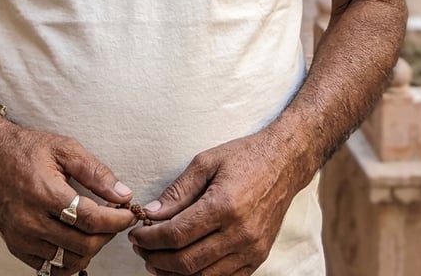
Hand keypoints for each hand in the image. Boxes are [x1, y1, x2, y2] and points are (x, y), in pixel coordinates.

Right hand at [0, 112, 134, 273]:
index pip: (89, 219)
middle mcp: (31, 220)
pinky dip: (69, 259)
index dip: (115, 220)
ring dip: (90, 249)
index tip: (128, 213)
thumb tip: (123, 194)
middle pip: (82, 245)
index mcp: (45, 192)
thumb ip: (95, 172)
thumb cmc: (29, 149)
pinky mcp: (16, 247)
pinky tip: (77, 240)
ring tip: (97, 229)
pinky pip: (50, 266)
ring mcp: (21, 237)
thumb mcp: (65, 148)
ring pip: (69, 261)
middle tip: (115, 220)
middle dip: (107, 235)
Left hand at [129, 130, 298, 275]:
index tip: (136, 234)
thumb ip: (177, 191)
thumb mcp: (206, 162)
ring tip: (157, 259)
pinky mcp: (257, 259)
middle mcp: (239, 233)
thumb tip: (151, 214)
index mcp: (224, 206)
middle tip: (141, 248)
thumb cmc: (244, 157)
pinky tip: (184, 266)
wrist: (284, 163)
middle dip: (156, 258)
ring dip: (174, 273)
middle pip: (187, 262)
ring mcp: (251, 250)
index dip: (150, 239)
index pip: (177, 235)